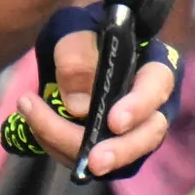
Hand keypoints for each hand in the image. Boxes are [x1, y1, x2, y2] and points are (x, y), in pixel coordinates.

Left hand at [10, 25, 181, 178]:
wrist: (70, 53)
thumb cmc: (81, 37)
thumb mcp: (74, 33)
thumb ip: (76, 57)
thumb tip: (78, 107)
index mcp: (152, 66)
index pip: (158, 85)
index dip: (140, 106)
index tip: (114, 122)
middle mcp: (151, 104)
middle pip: (148, 135)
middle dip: (120, 152)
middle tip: (93, 162)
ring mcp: (132, 131)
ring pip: (119, 156)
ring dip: (79, 152)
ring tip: (39, 128)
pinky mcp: (108, 148)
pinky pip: (90, 158)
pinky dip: (61, 148)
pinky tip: (37, 126)